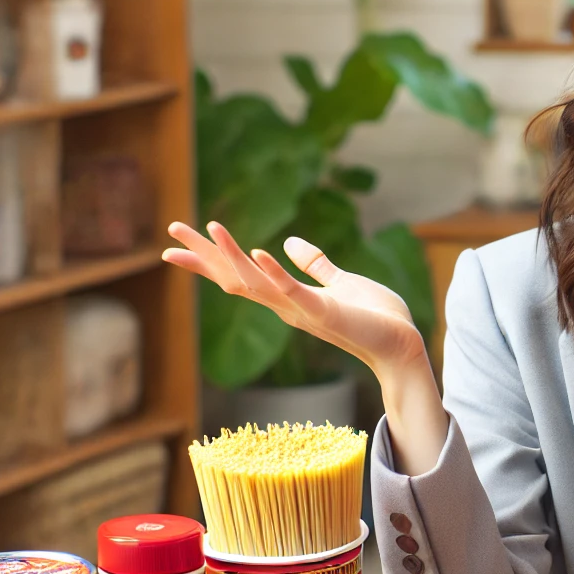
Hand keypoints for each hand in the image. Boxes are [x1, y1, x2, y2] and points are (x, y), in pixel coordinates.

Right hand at [162, 221, 429, 379]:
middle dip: (204, 255)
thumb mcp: (341, 283)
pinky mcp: (325, 312)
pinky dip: (276, 273)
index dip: (208, 260)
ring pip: (256, 283)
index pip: (238, 276)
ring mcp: (302, 312)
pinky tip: (259, 251)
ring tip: (209, 228)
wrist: (402, 345)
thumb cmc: (374, 318)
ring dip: (232, 256)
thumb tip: (289, 242)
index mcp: (287, 298)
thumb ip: (315, 264)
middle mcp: (286, 307)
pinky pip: (294, 292)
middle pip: (234, 277)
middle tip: (171, 230)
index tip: (176, 245)